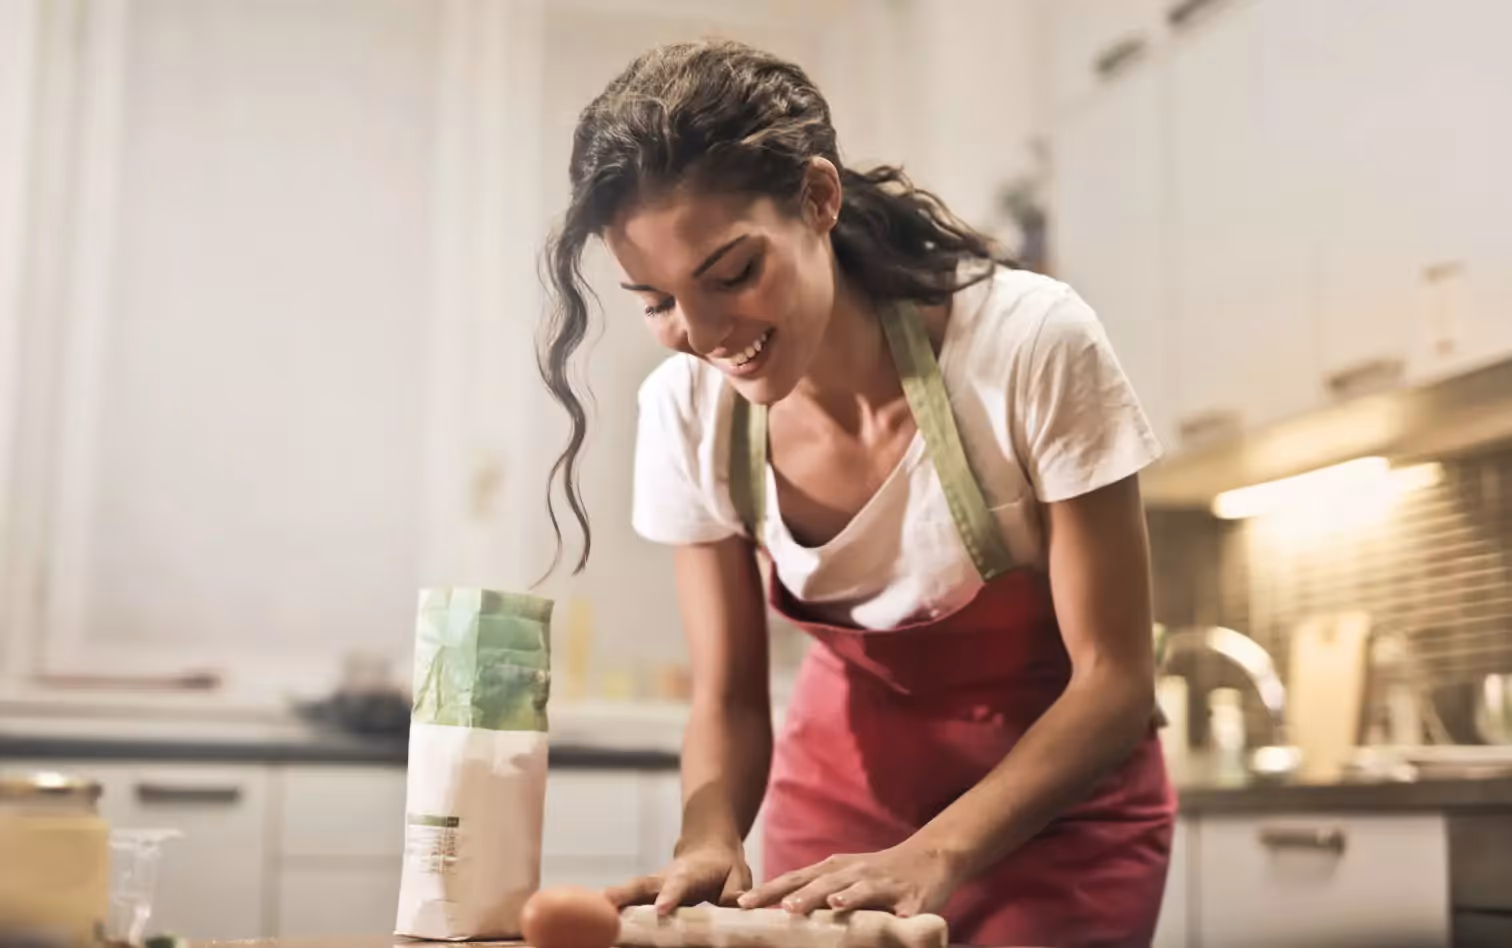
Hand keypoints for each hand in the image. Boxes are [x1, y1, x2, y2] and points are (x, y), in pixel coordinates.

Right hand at [605, 841, 752, 913]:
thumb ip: (736, 891)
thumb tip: (738, 906)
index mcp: (689, 874)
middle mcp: (665, 878)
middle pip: (642, 886)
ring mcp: (652, 885)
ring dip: (610, 903)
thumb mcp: (738, 874)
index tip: (661, 910)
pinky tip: (597, 924)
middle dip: (623, 896)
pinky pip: (627, 902)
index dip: (669, 897)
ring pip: (629, 893)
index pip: (678, 886)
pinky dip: (611, 910)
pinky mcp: (644, 894)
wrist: (708, 847)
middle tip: (604, 907)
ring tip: (591, 917)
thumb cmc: (724, 865)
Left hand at [737, 841, 963, 916]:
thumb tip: (778, 911)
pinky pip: (901, 907)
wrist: (931, 857)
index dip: (769, 891)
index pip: (795, 879)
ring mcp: (882, 883)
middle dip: (796, 895)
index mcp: (833, 871)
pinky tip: (887, 918)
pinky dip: (891, 912)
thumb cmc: (878, 875)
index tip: (742, 904)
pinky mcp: (911, 897)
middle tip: (773, 908)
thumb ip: (815, 893)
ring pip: (857, 890)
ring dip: (838, 897)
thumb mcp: (843, 879)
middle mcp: (853, 872)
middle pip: (820, 883)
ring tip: (822, 906)